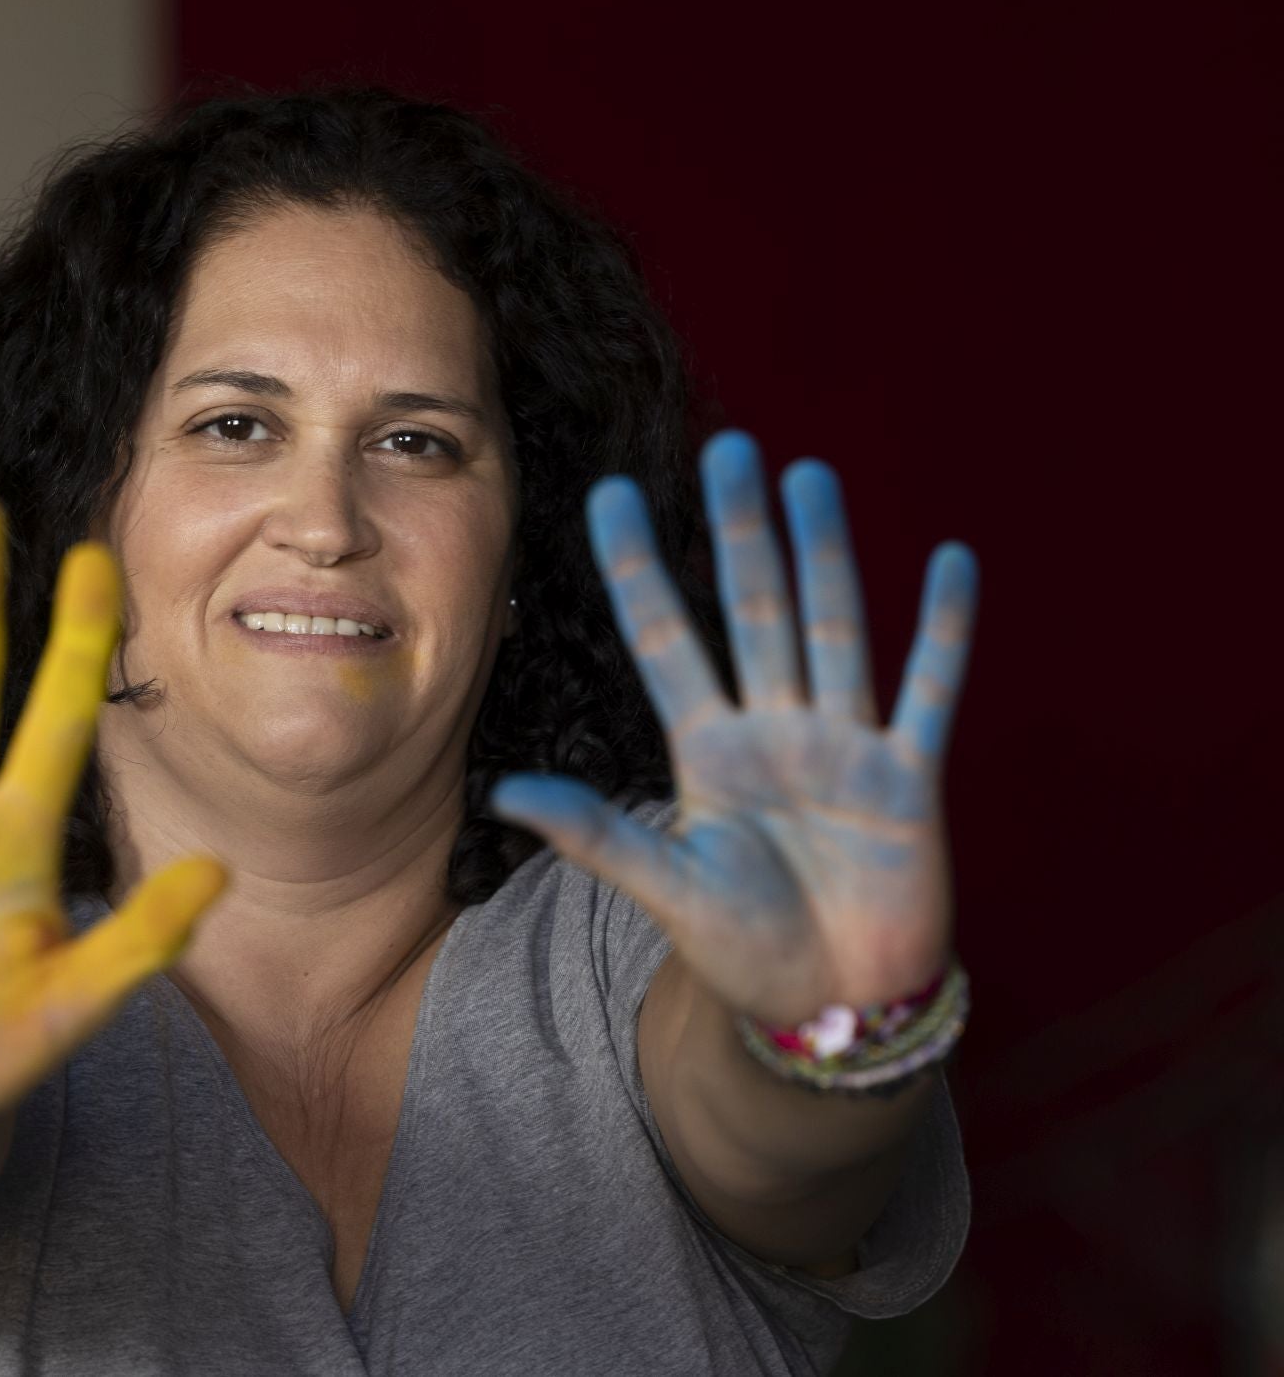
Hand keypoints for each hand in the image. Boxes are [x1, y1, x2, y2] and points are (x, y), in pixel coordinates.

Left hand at [492, 430, 977, 1025]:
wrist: (832, 1009)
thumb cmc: (743, 950)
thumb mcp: (664, 886)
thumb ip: (594, 834)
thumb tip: (502, 793)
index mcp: (707, 749)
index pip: (665, 639)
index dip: (640, 569)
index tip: (611, 495)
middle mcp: (773, 729)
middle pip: (753, 610)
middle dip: (740, 532)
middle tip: (728, 446)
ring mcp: (844, 746)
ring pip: (832, 630)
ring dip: (825, 556)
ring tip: (810, 477)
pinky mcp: (909, 779)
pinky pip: (929, 692)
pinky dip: (944, 632)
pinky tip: (952, 562)